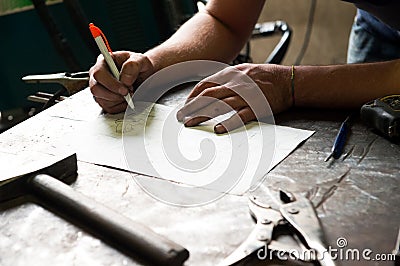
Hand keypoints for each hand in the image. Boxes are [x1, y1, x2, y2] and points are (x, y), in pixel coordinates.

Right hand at [89, 51, 153, 112]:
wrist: (147, 75)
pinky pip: (108, 108)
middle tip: (128, 94)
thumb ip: (132, 66)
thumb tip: (125, 79)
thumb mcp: (141, 60)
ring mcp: (100, 88)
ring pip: (101, 100)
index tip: (124, 89)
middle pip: (95, 89)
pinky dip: (120, 106)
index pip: (98, 73)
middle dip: (114, 94)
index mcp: (104, 62)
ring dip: (118, 100)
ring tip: (130, 94)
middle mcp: (99, 76)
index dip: (110, 83)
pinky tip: (127, 100)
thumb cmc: (141, 66)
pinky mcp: (105, 100)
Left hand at [177, 63, 292, 133]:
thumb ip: (226, 77)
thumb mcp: (243, 70)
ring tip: (190, 123)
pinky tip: (217, 129)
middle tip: (181, 117)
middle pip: (207, 96)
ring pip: (218, 106)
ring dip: (202, 115)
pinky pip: (240, 116)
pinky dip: (228, 123)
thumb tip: (209, 86)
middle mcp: (235, 84)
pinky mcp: (256, 108)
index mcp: (231, 75)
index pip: (205, 85)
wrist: (288, 82)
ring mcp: (245, 96)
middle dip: (191, 107)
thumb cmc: (266, 76)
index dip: (192, 96)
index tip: (185, 105)